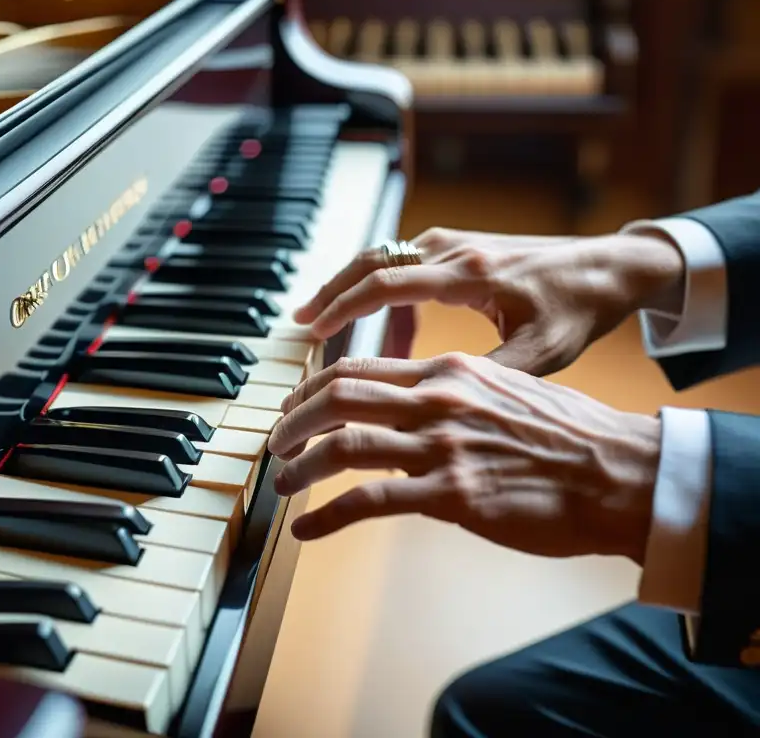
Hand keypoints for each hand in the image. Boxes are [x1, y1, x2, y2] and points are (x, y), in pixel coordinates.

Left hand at [268, 353, 660, 562]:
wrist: (621, 472)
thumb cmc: (570, 435)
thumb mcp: (505, 389)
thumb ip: (453, 394)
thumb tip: (410, 409)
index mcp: (448, 372)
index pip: (358, 367)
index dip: (313, 388)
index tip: (294, 407)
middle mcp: (437, 400)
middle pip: (337, 396)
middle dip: (293, 420)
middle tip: (276, 443)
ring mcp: (442, 447)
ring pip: (343, 446)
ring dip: (300, 466)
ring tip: (283, 484)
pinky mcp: (452, 496)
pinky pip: (369, 503)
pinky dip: (327, 517)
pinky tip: (307, 531)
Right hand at [294, 228, 684, 375]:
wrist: (611, 267)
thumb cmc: (579, 309)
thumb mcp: (542, 354)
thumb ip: (488, 374)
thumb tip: (435, 406)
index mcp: (470, 274)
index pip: (387, 282)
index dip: (344, 306)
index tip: (313, 330)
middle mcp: (456, 249)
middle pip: (373, 260)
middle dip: (332, 291)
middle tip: (300, 322)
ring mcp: (457, 242)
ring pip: (385, 257)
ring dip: (352, 288)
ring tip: (326, 325)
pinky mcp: (462, 246)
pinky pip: (406, 263)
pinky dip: (381, 290)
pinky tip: (383, 329)